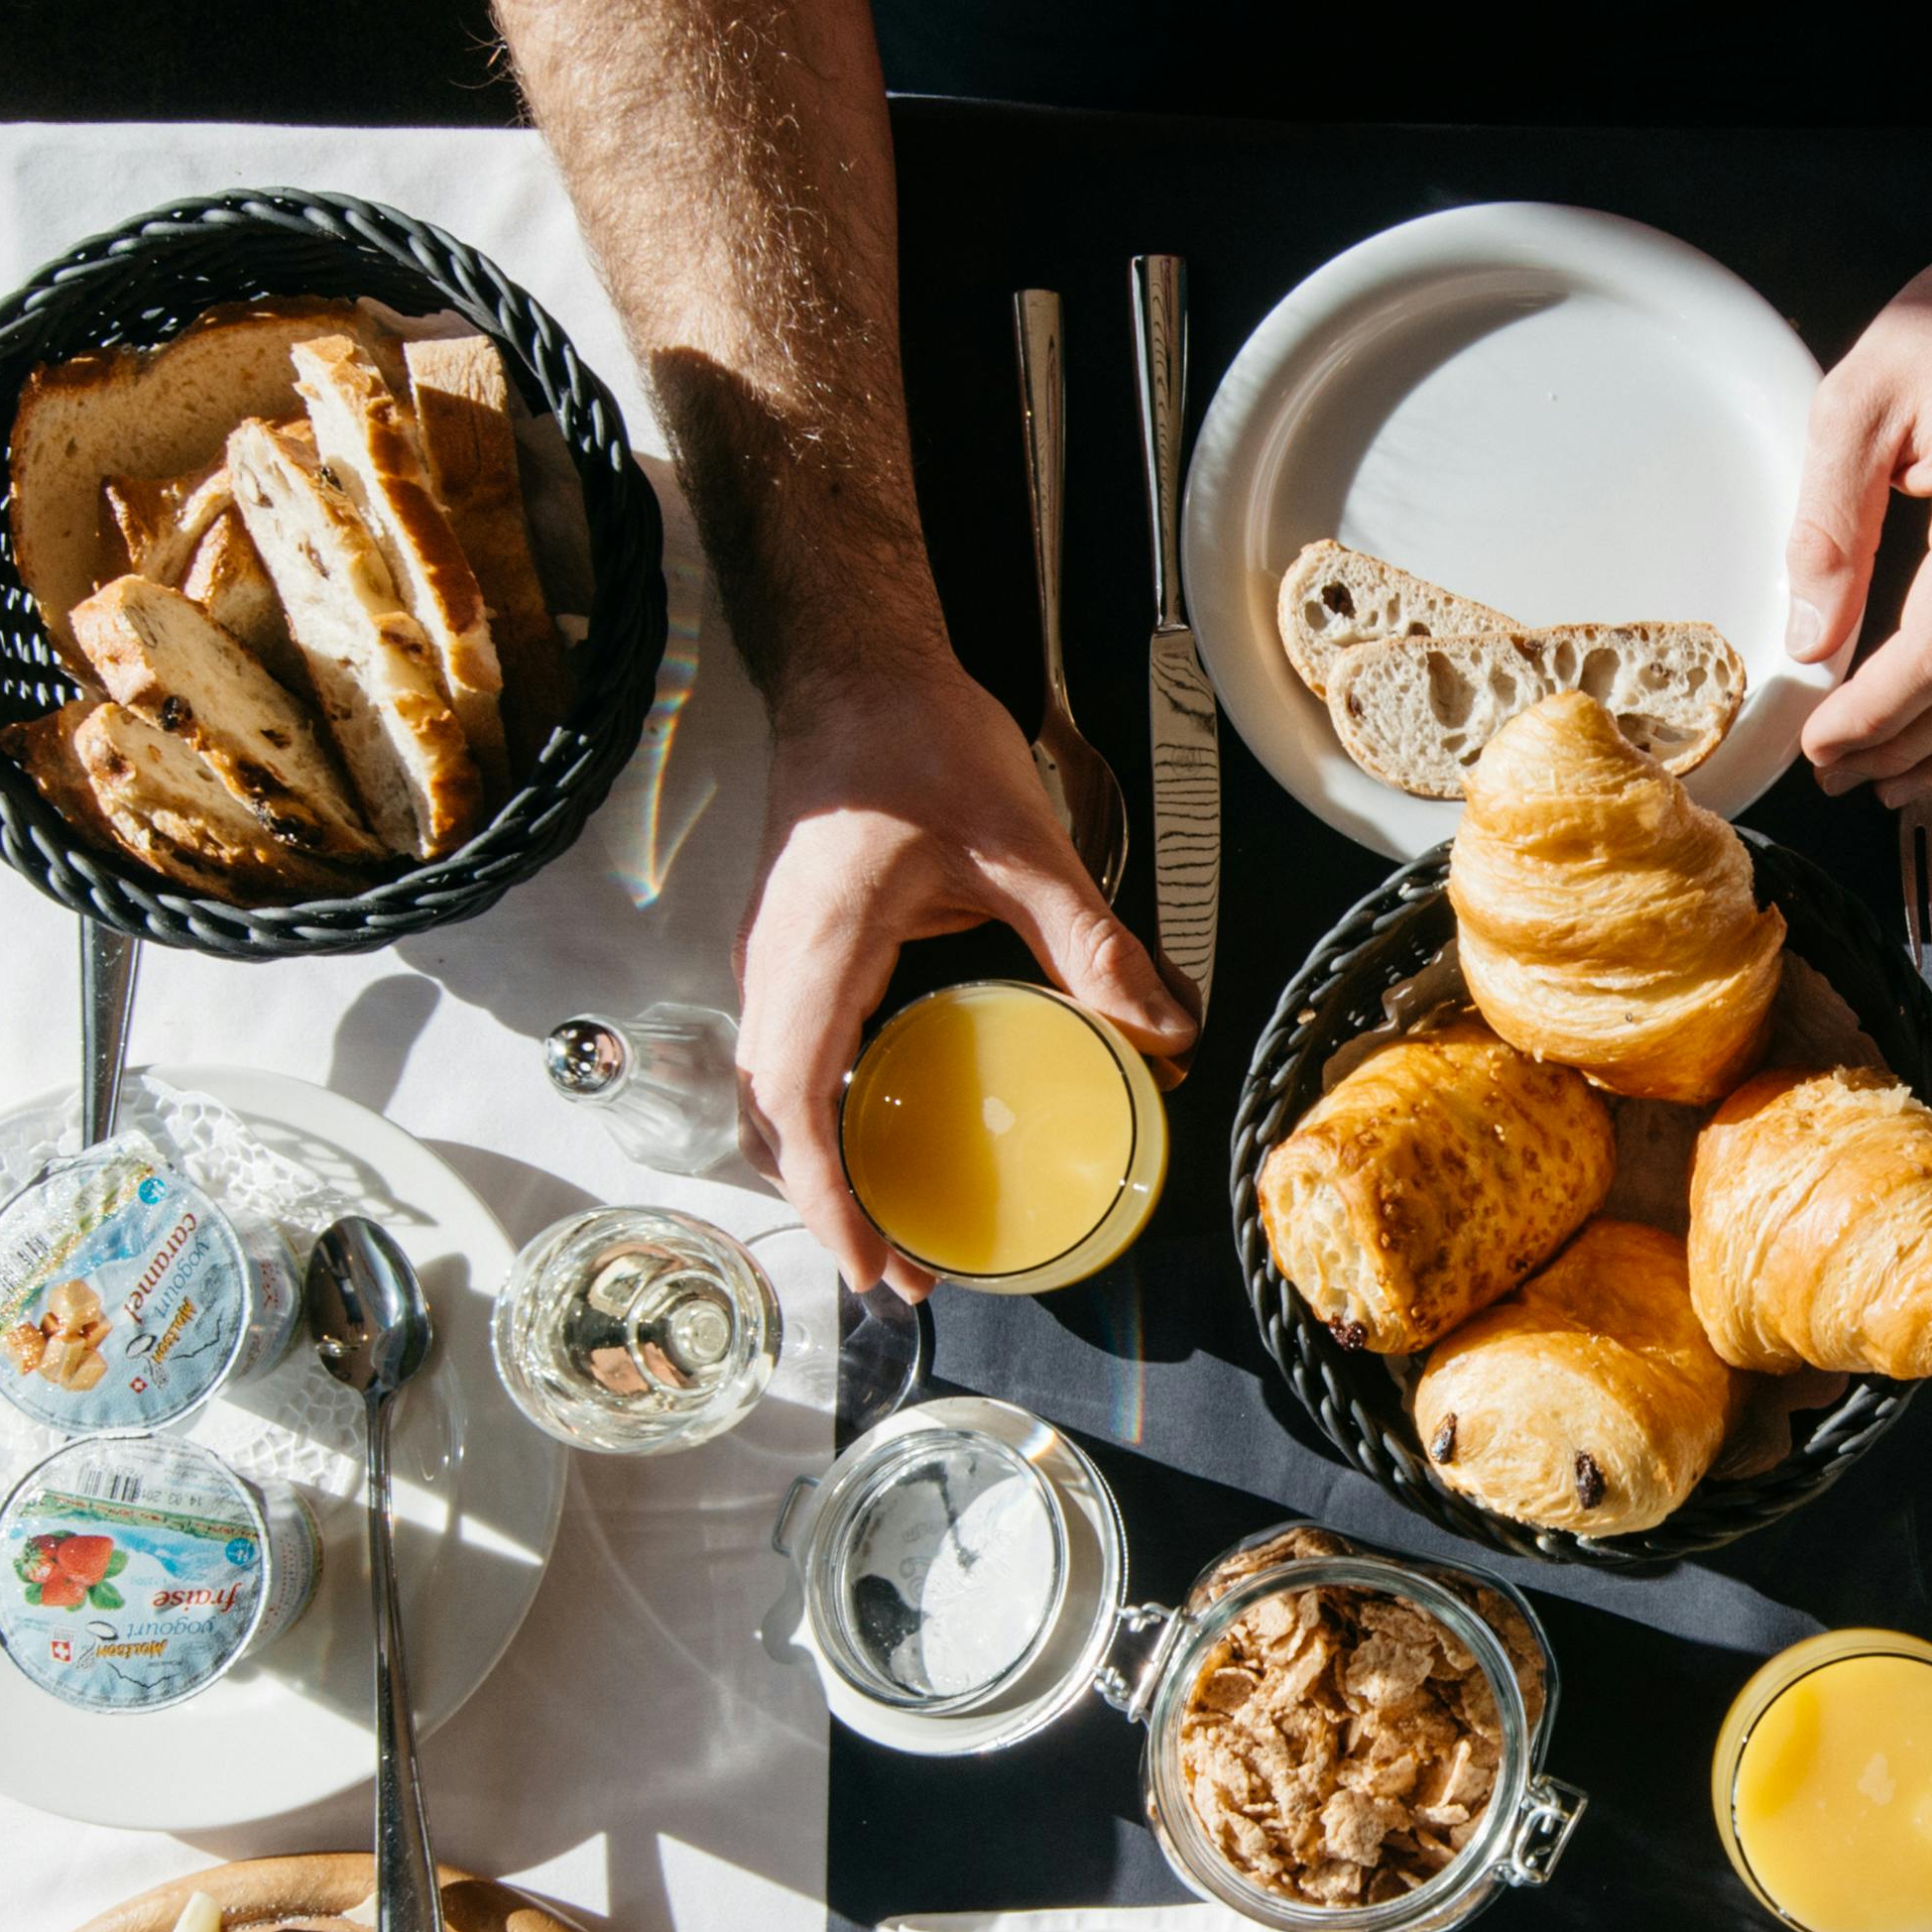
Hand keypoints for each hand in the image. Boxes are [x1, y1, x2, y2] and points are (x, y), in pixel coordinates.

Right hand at [733, 660, 1192, 1296]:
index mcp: (817, 952)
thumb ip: (1093, 944)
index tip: (878, 1266)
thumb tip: (1164, 1028)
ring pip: (767, 1088)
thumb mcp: (1024, 847)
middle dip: (830, 1206)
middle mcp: (775, 964)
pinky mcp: (789, 941)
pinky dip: (817, 1110)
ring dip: (818, 1163)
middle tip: (905, 1270)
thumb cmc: (914, 736)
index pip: (798, 1108)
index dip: (830, 1202)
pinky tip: (875, 1127)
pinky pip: (785, 1049)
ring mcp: (772, 953)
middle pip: (770, 1120)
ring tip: (888, 1220)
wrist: (854, 661)